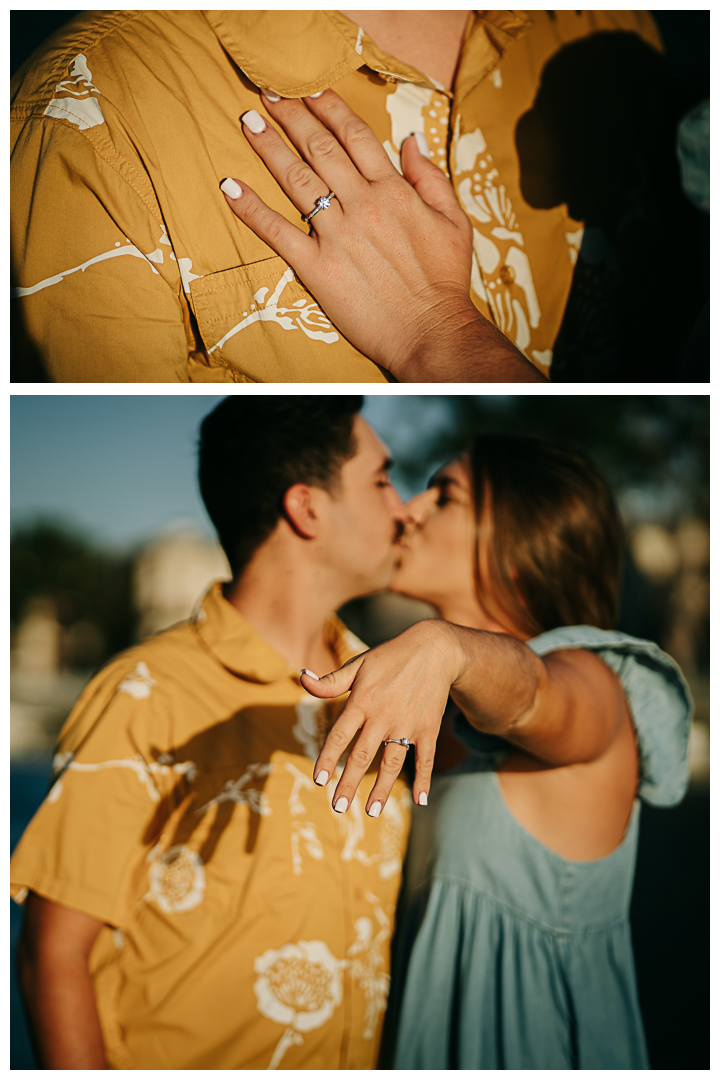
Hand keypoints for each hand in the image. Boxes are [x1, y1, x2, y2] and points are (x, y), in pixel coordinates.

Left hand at [220, 91, 543, 381]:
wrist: (431, 332)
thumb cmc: (445, 282)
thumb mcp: (453, 222)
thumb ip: (430, 177)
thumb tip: (410, 140)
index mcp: (394, 191)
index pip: (355, 136)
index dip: (328, 107)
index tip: (308, 88)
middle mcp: (363, 205)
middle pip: (320, 148)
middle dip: (292, 115)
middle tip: (269, 92)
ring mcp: (337, 236)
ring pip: (297, 180)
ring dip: (269, 148)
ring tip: (248, 121)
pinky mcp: (318, 268)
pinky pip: (278, 232)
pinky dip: (251, 209)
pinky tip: (230, 187)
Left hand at [300, 620, 462, 814]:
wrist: (435, 650)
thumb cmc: (390, 658)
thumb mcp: (359, 664)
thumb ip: (330, 681)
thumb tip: (301, 677)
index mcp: (362, 701)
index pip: (340, 735)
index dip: (328, 758)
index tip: (318, 780)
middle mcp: (383, 716)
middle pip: (363, 755)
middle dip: (349, 783)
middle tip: (337, 808)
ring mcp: (408, 724)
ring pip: (392, 763)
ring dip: (381, 789)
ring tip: (371, 811)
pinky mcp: (428, 729)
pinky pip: (426, 759)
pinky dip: (424, 779)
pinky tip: (420, 801)